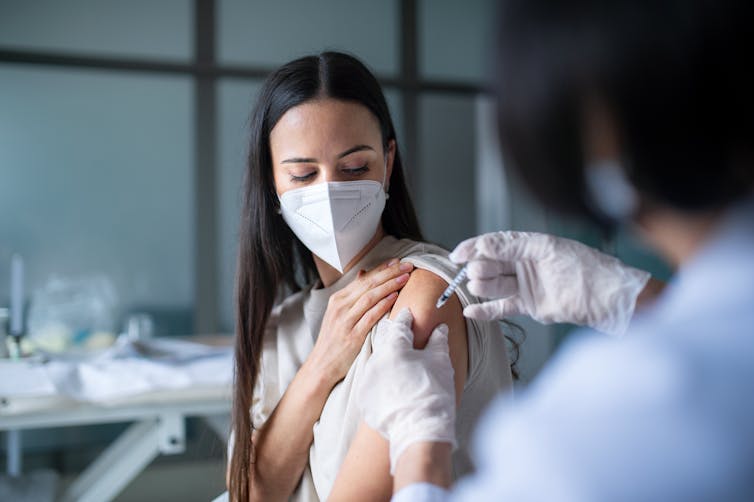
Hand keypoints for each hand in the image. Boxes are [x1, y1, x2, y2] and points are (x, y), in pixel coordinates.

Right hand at [306, 259, 413, 386]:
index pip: (364, 279)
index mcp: (338, 299)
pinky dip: (382, 305)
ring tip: (405, 278)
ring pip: (370, 297)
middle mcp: (341, 307)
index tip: (398, 261)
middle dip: (390, 273)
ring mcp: (346, 321)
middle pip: (369, 284)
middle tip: (407, 265)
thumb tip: (364, 273)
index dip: (382, 269)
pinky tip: (394, 297)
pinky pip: (370, 316)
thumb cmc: (334, 339)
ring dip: (389, 285)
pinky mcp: (353, 336)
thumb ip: (352, 294)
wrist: (322, 365)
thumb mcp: (338, 313)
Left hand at [358, 308, 455, 473]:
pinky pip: (373, 384)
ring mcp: (367, 381)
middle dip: (396, 340)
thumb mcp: (440, 362)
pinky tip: (396, 387)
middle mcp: (375, 361)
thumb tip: (439, 328)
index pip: (399, 325)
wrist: (420, 431)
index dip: (406, 318)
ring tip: (402, 366)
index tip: (409, 314)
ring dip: (388, 362)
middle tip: (405, 338)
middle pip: (385, 343)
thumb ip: (438, 341)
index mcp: (393, 348)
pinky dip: (383, 382)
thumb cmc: (433, 394)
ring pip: (378, 364)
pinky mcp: (364, 399)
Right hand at [449, 231, 650, 335]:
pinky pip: (501, 308)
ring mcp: (526, 286)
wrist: (606, 298)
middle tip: (478, 271)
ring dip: (482, 285)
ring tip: (478, 285)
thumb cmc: (583, 267)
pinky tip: (470, 311)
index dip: (474, 247)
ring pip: (493, 285)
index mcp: (529, 245)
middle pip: (491, 264)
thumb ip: (513, 246)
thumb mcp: (546, 249)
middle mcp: (525, 264)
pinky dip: (485, 311)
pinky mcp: (528, 306)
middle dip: (480, 266)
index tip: (458, 254)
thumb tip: (483, 245)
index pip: (494, 243)